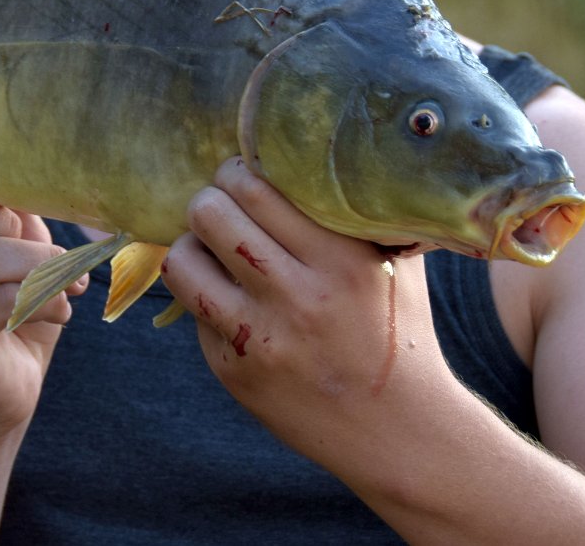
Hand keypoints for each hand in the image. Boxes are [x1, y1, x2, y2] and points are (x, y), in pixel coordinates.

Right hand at [0, 118, 85, 442]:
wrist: (3, 387)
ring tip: (67, 281)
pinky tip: (59, 310)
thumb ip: (6, 201)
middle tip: (37, 250)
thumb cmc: (14, 298)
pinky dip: (46, 300)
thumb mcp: (16, 235)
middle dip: (7, 220)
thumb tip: (25, 184)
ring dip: (42, 267)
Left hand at [160, 157, 454, 472]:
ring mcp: (261, 338)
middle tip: (222, 205)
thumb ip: (361, 212)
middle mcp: (298, 297)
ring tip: (212, 247)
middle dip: (209, 200)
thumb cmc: (398, 331)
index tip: (245, 173)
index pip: (257, 186)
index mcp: (342, 260)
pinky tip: (228, 296)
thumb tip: (318, 152)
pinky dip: (203, 294)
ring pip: (185, 260)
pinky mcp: (234, 371)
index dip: (238, 170)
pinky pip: (193, 310)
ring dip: (192, 244)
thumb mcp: (396, 264)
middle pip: (211, 213)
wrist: (399, 431)